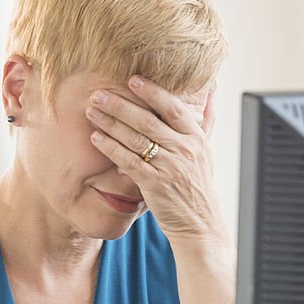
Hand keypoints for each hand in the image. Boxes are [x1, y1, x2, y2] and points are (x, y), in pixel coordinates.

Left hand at [86, 75, 226, 245]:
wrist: (200, 224)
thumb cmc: (198, 186)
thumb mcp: (207, 152)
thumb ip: (206, 122)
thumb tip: (211, 93)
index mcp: (196, 138)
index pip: (173, 107)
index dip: (152, 91)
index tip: (132, 79)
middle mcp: (184, 149)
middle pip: (148, 120)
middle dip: (120, 104)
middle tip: (98, 93)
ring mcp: (170, 167)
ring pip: (135, 138)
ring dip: (110, 123)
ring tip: (92, 111)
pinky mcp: (155, 184)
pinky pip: (128, 161)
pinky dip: (111, 148)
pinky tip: (96, 139)